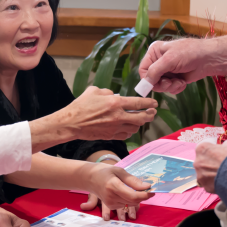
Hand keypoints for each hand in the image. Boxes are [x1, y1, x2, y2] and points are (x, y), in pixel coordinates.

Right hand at [32, 87, 156, 150]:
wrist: (72, 123)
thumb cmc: (81, 105)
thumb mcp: (95, 91)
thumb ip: (108, 92)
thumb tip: (115, 96)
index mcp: (115, 103)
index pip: (138, 103)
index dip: (149, 103)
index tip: (154, 103)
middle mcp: (118, 116)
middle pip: (142, 118)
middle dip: (150, 115)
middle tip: (152, 112)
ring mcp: (115, 128)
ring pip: (135, 127)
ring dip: (139, 123)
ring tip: (140, 119)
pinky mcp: (111, 136)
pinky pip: (126, 135)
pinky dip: (130, 131)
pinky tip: (129, 127)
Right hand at [80, 164, 152, 220]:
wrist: (90, 178)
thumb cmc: (106, 172)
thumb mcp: (119, 171)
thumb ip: (133, 180)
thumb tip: (147, 186)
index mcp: (113, 186)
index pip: (133, 196)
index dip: (145, 195)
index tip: (152, 190)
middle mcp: (111, 197)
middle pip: (134, 201)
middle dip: (143, 196)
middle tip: (147, 188)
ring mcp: (111, 203)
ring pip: (131, 204)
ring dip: (137, 197)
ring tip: (135, 188)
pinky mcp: (111, 206)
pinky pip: (126, 205)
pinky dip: (130, 199)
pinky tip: (127, 192)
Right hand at [138, 35, 226, 93]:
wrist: (209, 59)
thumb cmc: (189, 53)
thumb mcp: (169, 60)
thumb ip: (155, 72)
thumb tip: (144, 84)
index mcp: (154, 52)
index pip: (143, 70)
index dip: (147, 79)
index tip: (154, 85)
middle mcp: (159, 61)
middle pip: (151, 80)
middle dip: (161, 84)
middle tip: (170, 83)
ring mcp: (167, 71)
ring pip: (160, 86)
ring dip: (170, 87)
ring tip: (179, 82)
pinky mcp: (175, 78)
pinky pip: (170, 88)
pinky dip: (176, 87)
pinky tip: (183, 83)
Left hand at [194, 140, 226, 192]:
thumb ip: (224, 146)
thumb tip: (224, 147)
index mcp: (202, 149)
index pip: (204, 149)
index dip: (213, 152)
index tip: (220, 154)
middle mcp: (198, 162)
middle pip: (203, 163)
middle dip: (211, 164)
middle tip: (223, 166)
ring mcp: (201, 176)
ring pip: (205, 175)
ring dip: (213, 175)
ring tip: (225, 175)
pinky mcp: (206, 187)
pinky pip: (210, 185)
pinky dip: (216, 184)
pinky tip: (225, 182)